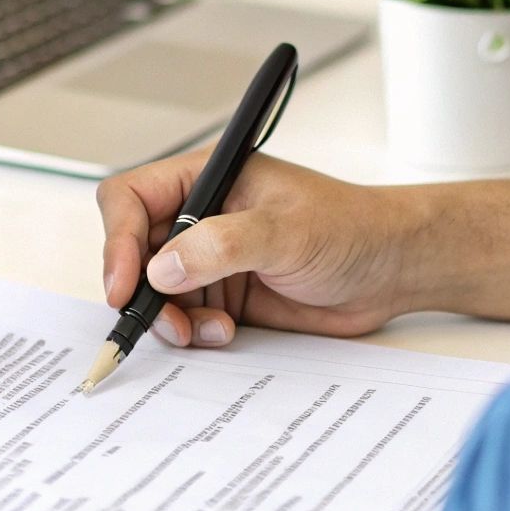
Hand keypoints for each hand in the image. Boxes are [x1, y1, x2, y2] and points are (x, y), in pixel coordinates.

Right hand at [98, 150, 428, 348]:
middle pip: (134, 251)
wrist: (392, 271)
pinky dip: (193, 332)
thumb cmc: (351, 228)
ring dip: (170, 318)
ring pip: (154, 292)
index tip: (125, 285)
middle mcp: (199, 215)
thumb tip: (161, 267)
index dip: (117, 240)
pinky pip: (184, 317)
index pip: (131, 198)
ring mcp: (209, 258)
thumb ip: (222, 245)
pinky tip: (225, 332)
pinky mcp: (224, 294)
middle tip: (163, 322)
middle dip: (140, 291)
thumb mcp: (285, 231)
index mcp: (206, 178)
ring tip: (205, 330)